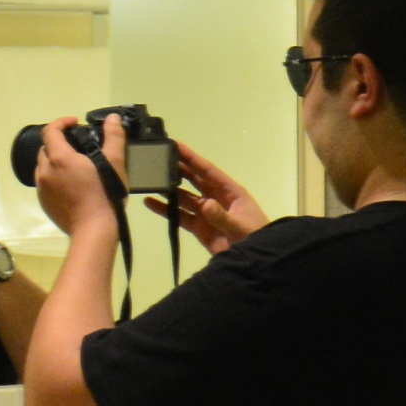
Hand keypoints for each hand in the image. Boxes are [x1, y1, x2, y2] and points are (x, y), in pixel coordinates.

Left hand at [28, 119, 111, 235]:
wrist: (93, 231)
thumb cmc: (104, 195)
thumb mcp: (115, 163)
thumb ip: (114, 137)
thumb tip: (113, 118)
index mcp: (59, 158)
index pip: (50, 131)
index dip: (61, 122)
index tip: (75, 123)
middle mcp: (45, 171)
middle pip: (45, 149)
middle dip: (59, 142)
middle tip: (78, 146)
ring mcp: (42, 189)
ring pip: (43, 167)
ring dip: (55, 161)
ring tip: (75, 166)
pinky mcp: (44, 204)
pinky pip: (45, 184)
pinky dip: (54, 178)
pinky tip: (71, 185)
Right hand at [150, 139, 269, 254]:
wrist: (255, 260)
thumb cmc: (254, 238)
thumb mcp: (241, 227)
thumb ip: (222, 217)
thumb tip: (205, 204)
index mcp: (229, 191)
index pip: (208, 170)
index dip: (192, 158)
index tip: (176, 145)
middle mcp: (216, 198)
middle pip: (194, 179)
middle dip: (178, 168)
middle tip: (158, 157)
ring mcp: (206, 212)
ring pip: (184, 196)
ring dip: (169, 188)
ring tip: (150, 179)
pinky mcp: (198, 227)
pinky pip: (179, 216)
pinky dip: (165, 210)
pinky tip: (150, 203)